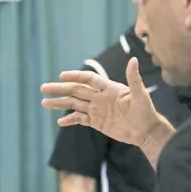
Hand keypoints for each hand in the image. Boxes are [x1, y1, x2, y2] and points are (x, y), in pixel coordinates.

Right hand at [40, 57, 161, 146]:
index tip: (62, 76)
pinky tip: (60, 121)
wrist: (146, 131)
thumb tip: (133, 60)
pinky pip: (80, 119)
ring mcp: (96, 109)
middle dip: (59, 89)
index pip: (88, 79)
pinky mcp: (96, 122)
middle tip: (43, 88)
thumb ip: (134, 79)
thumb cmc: (146, 111)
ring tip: (44, 102)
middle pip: (76, 91)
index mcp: (108, 88)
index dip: (75, 76)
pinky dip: (70, 120)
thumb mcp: (140, 95)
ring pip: (74, 104)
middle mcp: (99, 97)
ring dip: (59, 103)